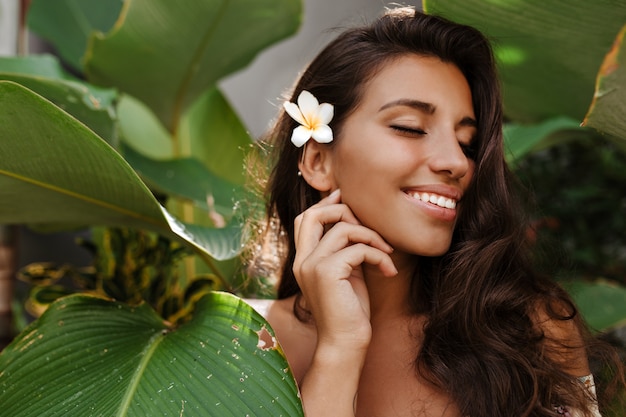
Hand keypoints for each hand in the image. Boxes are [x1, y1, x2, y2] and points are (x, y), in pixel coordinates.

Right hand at [293, 189, 396, 349]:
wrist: (346, 344)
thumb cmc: (349, 311)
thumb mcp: (346, 273)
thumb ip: (345, 250)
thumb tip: (357, 223)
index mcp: (303, 260)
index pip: (305, 219)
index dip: (326, 204)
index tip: (348, 200)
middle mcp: (302, 260)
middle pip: (312, 214)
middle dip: (343, 210)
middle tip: (369, 225)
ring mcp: (311, 266)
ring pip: (342, 228)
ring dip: (372, 236)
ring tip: (386, 253)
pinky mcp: (326, 273)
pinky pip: (357, 248)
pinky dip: (378, 255)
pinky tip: (388, 270)